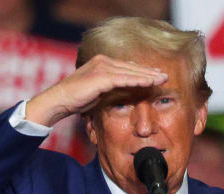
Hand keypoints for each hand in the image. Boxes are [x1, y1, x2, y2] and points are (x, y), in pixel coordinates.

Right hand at [26, 55, 167, 126]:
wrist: (59, 101)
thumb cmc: (76, 99)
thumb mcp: (98, 92)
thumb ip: (111, 88)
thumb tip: (126, 91)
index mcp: (102, 63)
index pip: (126, 66)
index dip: (142, 70)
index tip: (155, 75)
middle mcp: (103, 61)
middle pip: (131, 67)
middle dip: (149, 71)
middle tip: (165, 75)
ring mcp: (102, 67)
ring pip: (130, 71)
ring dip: (148, 75)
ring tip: (162, 79)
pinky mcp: (101, 77)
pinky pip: (124, 79)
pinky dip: (138, 80)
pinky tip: (149, 83)